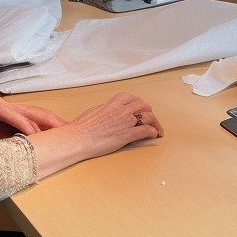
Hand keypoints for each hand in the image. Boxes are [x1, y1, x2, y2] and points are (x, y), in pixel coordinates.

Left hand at [0, 98, 65, 141]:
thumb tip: (12, 141)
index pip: (18, 117)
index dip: (31, 128)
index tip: (45, 139)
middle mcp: (2, 103)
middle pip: (31, 111)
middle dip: (50, 120)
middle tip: (67, 130)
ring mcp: (4, 106)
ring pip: (31, 112)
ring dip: (47, 121)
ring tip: (63, 129)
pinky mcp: (3, 111)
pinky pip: (25, 115)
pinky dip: (38, 122)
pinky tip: (47, 129)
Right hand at [29, 93, 161, 176]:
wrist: (79, 138)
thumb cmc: (82, 127)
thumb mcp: (95, 111)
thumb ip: (107, 109)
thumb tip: (110, 111)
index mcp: (115, 102)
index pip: (133, 99)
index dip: (140, 105)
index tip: (142, 110)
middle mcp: (123, 109)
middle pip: (144, 106)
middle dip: (150, 113)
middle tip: (152, 121)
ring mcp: (126, 121)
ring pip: (149, 117)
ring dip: (156, 124)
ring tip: (158, 131)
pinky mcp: (128, 134)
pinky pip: (146, 130)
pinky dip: (152, 132)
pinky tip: (153, 135)